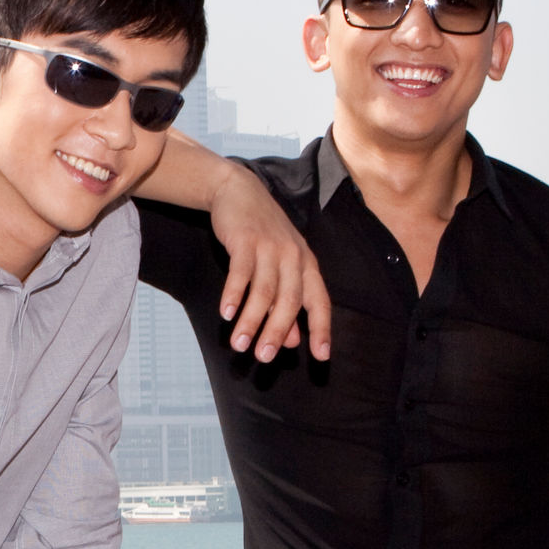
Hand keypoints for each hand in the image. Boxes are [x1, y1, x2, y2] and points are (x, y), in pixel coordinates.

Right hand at [204, 170, 331, 361]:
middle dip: (277, 332)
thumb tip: (294, 341)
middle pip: (290, 300)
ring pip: (264, 290)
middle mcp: (293, 257)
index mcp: (306, 265)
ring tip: (238, 345)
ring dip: (251, 320)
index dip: (322, 329)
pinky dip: (234, 295)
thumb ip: (287, 304)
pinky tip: (226, 314)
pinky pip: (241, 273)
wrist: (239, 191)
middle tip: (262, 358)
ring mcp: (270, 247)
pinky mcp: (246, 240)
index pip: (319, 302)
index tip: (320, 357)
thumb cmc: (262, 234)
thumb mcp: (280, 266)